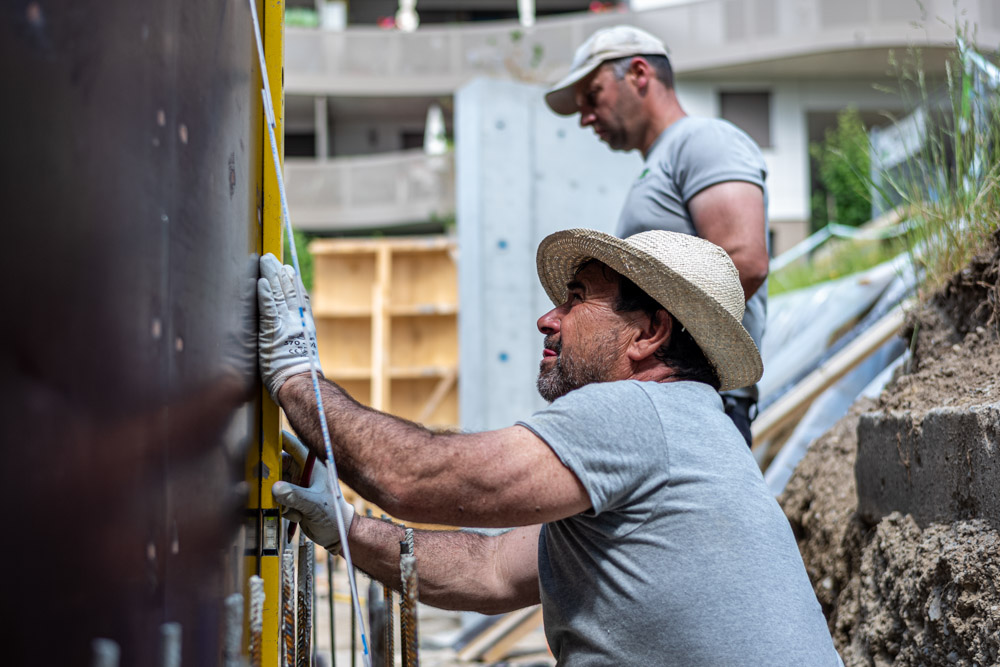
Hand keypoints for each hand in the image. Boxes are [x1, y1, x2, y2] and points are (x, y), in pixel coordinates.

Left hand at [257, 253, 321, 400]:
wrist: (300, 383)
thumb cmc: (299, 376)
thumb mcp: (302, 354)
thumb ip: (296, 341)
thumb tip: (291, 340)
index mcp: (304, 326)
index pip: (300, 299)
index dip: (294, 283)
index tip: (289, 270)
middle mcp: (297, 321)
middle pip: (289, 292)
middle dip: (280, 273)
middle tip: (272, 258)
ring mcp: (286, 325)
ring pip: (279, 296)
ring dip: (271, 277)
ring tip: (265, 262)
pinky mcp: (273, 332)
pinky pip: (269, 309)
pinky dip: (265, 295)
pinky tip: (262, 282)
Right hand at [274, 430, 355, 551]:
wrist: (337, 534)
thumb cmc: (334, 516)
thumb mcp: (315, 505)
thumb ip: (296, 496)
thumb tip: (275, 488)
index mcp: (312, 467)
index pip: (293, 446)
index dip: (278, 438)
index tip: (261, 437)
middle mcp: (302, 473)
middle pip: (278, 466)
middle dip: (272, 478)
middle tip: (269, 489)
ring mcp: (296, 486)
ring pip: (275, 484)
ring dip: (278, 499)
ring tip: (293, 511)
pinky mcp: (291, 499)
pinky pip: (277, 499)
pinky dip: (282, 509)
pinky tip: (297, 517)